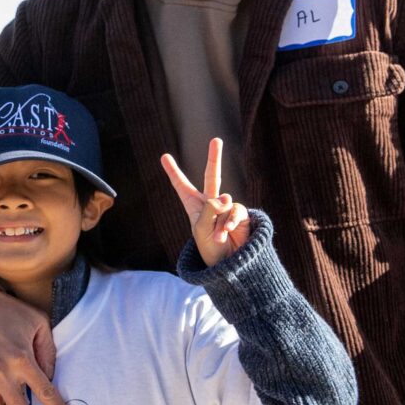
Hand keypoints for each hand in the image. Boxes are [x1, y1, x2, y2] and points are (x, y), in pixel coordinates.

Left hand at [160, 138, 250, 268]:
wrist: (227, 264)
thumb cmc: (208, 248)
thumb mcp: (201, 228)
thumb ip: (210, 208)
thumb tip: (226, 196)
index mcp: (194, 206)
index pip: (182, 186)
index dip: (173, 172)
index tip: (164, 156)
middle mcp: (210, 203)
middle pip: (212, 176)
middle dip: (214, 158)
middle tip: (216, 140)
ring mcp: (227, 208)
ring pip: (225, 199)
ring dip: (220, 219)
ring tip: (219, 234)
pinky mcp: (240, 215)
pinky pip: (236, 210)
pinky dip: (230, 222)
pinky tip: (227, 232)